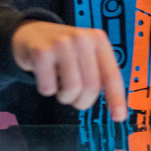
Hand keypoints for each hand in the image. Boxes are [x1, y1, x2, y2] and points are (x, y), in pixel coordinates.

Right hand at [12, 21, 126, 120]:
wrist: (32, 33)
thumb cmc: (65, 51)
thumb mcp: (87, 54)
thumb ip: (100, 73)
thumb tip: (116, 108)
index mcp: (99, 40)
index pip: (112, 75)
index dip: (116, 99)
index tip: (118, 117)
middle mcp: (82, 39)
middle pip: (91, 86)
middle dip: (83, 101)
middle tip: (75, 99)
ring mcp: (61, 43)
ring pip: (72, 89)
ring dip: (65, 97)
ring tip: (60, 85)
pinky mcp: (41, 52)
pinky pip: (49, 88)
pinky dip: (47, 90)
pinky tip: (45, 76)